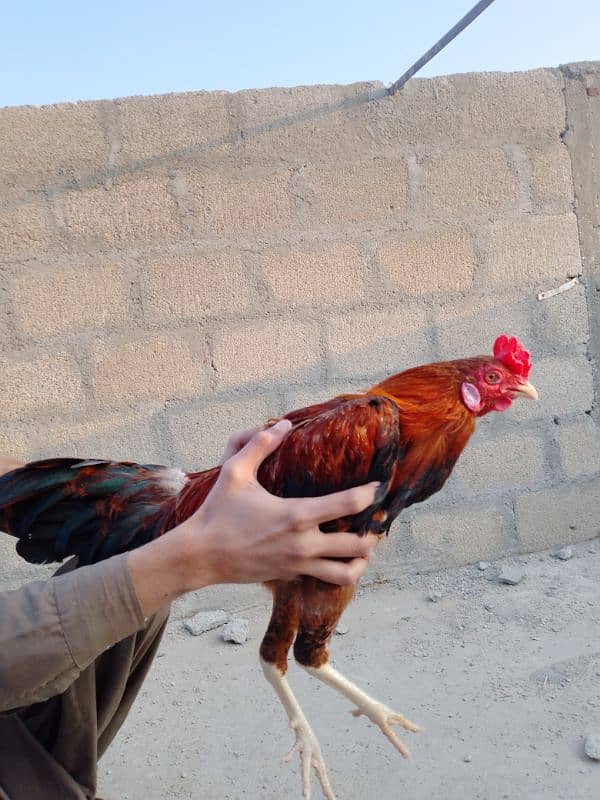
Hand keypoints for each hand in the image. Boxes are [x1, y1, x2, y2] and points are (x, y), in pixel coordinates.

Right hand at [181, 419, 379, 587]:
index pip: (349, 504)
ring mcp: (298, 565)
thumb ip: (259, 445)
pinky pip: (324, 579)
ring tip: (362, 547)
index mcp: (296, 515)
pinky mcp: (290, 577)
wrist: (201, 555)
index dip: (370, 493)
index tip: (378, 486)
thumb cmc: (218, 512)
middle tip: (375, 521)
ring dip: (360, 561)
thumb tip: (282, 424)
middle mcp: (303, 544)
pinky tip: (334, 555)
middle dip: (372, 533)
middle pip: (358, 545)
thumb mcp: (234, 472)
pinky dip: (337, 570)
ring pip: (346, 573)